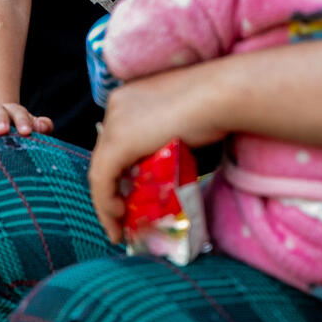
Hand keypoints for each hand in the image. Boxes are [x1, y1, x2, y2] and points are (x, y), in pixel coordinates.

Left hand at [88, 66, 230, 242]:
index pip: (115, 139)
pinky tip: (118, 219)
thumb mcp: (179, 119)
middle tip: (122, 214)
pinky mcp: (119, 142)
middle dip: (111, 188)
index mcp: (128, 97)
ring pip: (100, 169)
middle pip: (105, 154)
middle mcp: (115, 106)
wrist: (221, 96)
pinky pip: (103, 179)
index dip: (118, 169)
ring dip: (106, 202)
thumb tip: (163, 161)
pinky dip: (106, 203)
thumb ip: (163, 135)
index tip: (128, 192)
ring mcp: (115, 123)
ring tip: (118, 225)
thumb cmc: (214, 103)